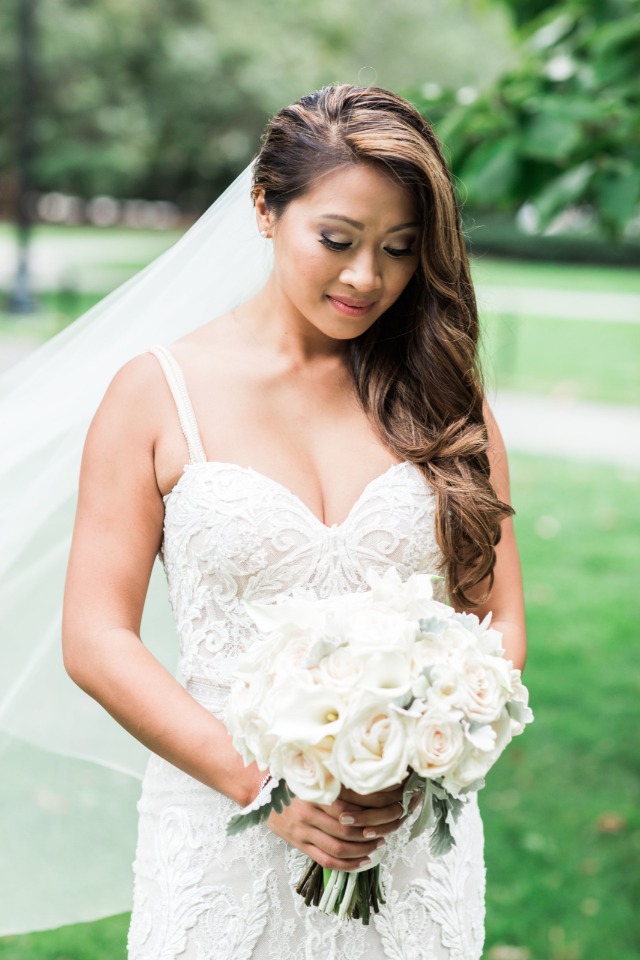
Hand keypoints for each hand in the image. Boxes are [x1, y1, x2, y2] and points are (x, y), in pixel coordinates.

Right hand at [266, 783, 422, 871]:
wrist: (259, 789)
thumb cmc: (292, 776)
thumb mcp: (313, 769)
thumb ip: (337, 775)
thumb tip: (372, 777)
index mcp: (316, 788)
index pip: (353, 799)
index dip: (377, 802)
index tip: (394, 800)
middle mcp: (310, 810)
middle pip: (350, 826)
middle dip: (376, 827)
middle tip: (392, 824)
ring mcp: (304, 829)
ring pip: (340, 846)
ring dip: (365, 848)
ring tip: (380, 843)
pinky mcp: (299, 844)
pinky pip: (327, 860)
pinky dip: (348, 865)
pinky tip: (363, 861)